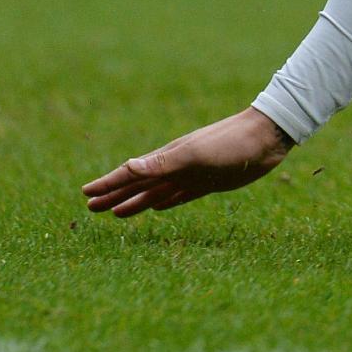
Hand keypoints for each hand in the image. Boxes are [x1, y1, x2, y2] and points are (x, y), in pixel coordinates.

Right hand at [83, 108, 292, 217]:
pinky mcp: (209, 182)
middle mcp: (176, 166)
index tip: (85, 193)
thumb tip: (127, 167)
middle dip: (114, 196)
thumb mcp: (194, 154)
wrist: (267, 138)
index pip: (130, 174)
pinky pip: (179, 195)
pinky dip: (165, 201)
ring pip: (155, 192)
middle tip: (91, 208)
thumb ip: (162, 163)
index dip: (108, 184)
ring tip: (116, 213)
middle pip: (138, 185)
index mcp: (168, 158)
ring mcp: (192, 174)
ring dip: (135, 202)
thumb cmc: (231, 143)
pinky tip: (158, 207)